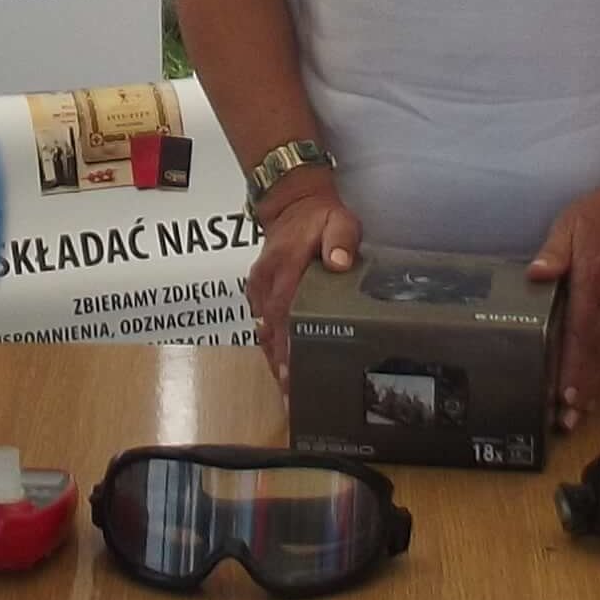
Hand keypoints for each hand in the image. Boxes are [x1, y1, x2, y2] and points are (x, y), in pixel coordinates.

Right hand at [246, 173, 358, 381]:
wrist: (292, 203)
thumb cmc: (319, 217)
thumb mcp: (338, 220)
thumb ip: (340, 239)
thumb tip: (338, 262)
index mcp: (286, 266)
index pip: (284, 312)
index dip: (287, 344)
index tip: (291, 372)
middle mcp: (267, 280)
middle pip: (271, 329)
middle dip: (280, 363)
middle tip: (290, 396)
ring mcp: (260, 286)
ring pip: (263, 329)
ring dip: (273, 359)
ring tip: (285, 391)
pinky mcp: (259, 289)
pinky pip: (261, 322)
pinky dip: (269, 344)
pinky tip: (279, 366)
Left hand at [529, 171, 599, 428]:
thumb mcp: (572, 223)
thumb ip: (555, 252)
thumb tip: (536, 274)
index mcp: (594, 282)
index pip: (581, 332)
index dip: (574, 365)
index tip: (565, 395)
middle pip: (597, 353)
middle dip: (584, 389)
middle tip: (569, 422)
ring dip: (596, 385)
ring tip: (581, 414)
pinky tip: (597, 385)